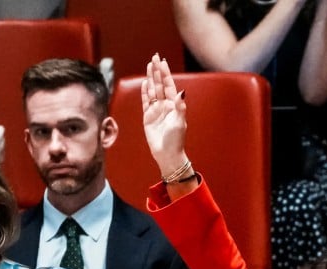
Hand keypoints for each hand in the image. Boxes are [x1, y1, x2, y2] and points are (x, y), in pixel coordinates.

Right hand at [141, 54, 188, 177]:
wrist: (167, 154)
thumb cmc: (175, 139)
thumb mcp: (179, 121)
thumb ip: (179, 106)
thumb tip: (181, 91)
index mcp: (174, 105)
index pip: (169, 85)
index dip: (165, 73)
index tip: (162, 61)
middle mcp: (165, 105)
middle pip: (160, 84)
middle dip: (157, 71)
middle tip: (154, 56)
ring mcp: (156, 110)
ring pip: (152, 90)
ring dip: (151, 78)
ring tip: (149, 65)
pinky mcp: (148, 116)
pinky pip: (146, 101)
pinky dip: (145, 92)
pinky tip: (144, 83)